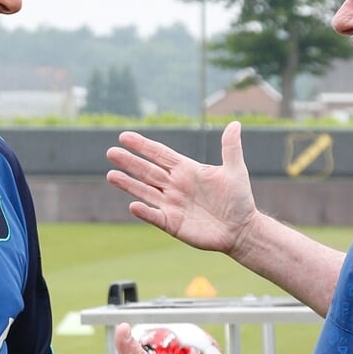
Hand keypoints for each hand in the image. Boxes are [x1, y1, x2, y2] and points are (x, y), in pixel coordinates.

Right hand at [105, 121, 256, 254]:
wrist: (242, 229)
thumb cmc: (239, 199)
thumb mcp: (235, 171)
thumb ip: (230, 148)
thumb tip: (235, 123)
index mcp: (186, 170)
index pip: (159, 154)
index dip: (143, 146)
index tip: (125, 136)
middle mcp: (175, 186)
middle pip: (147, 171)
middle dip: (129, 162)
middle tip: (111, 152)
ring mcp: (172, 205)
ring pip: (145, 191)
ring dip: (128, 184)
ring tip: (110, 175)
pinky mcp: (172, 224)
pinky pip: (155, 216)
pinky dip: (145, 212)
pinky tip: (133, 205)